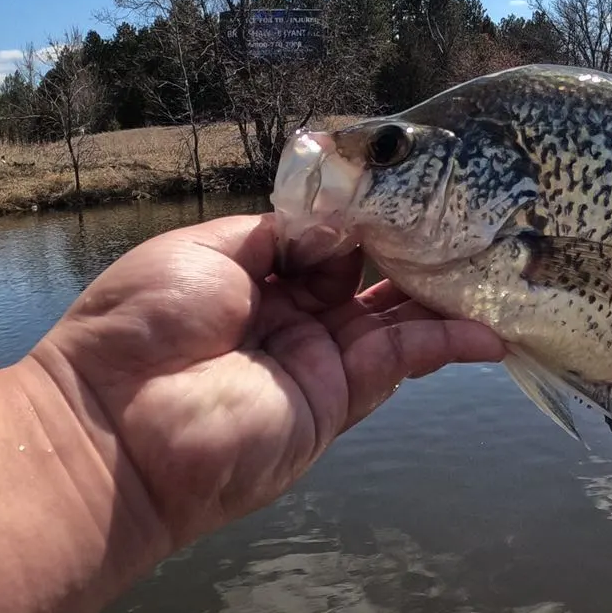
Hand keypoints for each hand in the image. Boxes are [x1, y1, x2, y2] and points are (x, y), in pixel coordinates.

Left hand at [19, 213, 504, 560]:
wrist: (114, 427)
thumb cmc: (140, 325)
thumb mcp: (206, 250)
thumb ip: (280, 233)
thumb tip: (339, 222)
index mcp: (251, 274)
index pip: (328, 238)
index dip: (367, 214)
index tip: (414, 185)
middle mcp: (290, 314)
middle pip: (368, 276)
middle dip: (415, 248)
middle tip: (471, 218)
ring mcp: (317, 360)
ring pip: (395, 317)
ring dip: (442, 292)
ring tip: (498, 263)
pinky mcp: (337, 400)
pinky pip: (399, 361)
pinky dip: (445, 343)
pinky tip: (489, 328)